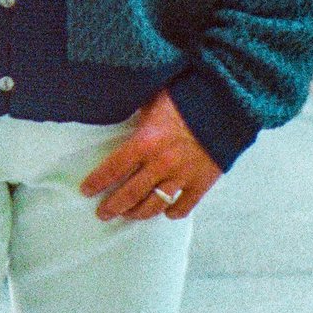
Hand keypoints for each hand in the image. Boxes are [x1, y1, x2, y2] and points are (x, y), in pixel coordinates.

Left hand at [80, 90, 219, 220]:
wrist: (227, 105)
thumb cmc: (186, 97)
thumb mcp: (153, 99)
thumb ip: (135, 112)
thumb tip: (115, 108)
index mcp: (145, 142)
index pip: (113, 168)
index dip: (97, 182)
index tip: (86, 190)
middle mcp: (161, 164)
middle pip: (130, 194)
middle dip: (113, 206)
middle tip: (103, 213)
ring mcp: (183, 176)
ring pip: (154, 205)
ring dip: (138, 213)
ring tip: (128, 215)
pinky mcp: (202, 183)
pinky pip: (184, 207)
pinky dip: (173, 212)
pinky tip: (165, 212)